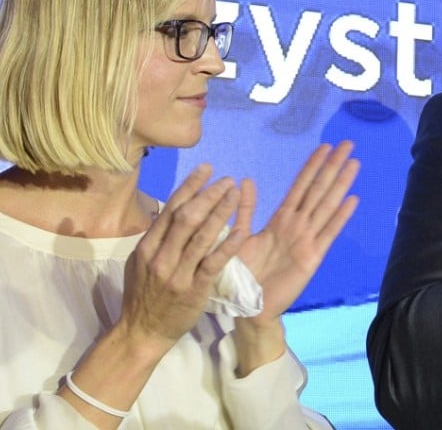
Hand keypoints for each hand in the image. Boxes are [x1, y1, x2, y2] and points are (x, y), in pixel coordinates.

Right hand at [119, 165, 246, 354]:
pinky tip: (241, 230)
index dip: (190, 186)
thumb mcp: (139, 264)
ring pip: (200, 236)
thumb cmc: (142, 297)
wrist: (141, 333)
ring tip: (234, 194)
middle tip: (226, 179)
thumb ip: (155, 239)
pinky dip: (227, 245)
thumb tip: (169, 212)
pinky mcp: (194, 290)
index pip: (170, 209)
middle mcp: (161, 256)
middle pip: (186, 217)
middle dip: (208, 194)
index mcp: (147, 246)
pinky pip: (213, 263)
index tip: (206, 169)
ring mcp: (177, 273)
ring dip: (220, 212)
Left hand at [235, 141, 359, 323]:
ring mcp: (307, 241)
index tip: (325, 146)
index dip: (312, 166)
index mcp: (281, 221)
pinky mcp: (312, 258)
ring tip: (354, 164)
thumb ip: (244, 210)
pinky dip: (340, 217)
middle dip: (332, 167)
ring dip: (340, 184)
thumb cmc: (242, 275)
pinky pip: (327, 233)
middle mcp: (297, 226)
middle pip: (318, 190)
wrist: (248, 308)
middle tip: (348, 144)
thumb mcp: (237, 237)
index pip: (299, 187)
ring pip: (326, 205)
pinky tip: (352, 200)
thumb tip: (244, 180)